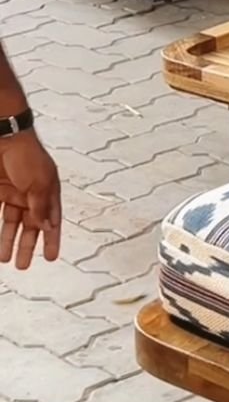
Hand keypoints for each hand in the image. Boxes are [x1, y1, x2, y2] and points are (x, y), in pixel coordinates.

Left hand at [0, 130, 61, 267]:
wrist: (4, 136)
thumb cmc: (26, 153)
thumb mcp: (39, 183)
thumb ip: (41, 206)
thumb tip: (46, 227)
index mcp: (48, 192)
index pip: (51, 221)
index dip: (52, 239)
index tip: (51, 257)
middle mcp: (31, 195)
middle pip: (30, 225)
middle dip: (27, 246)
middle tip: (23, 265)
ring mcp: (13, 193)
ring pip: (11, 223)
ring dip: (8, 240)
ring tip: (4, 258)